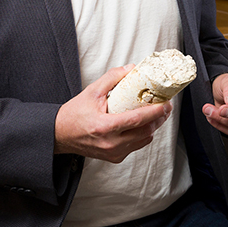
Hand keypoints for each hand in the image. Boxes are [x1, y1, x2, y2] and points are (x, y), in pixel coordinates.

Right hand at [54, 64, 171, 162]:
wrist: (61, 135)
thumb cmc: (75, 114)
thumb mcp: (92, 91)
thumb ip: (112, 78)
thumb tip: (131, 69)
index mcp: (104, 127)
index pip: (137, 120)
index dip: (155, 112)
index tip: (166, 104)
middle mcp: (111, 143)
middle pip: (145, 132)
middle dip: (159, 118)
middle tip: (166, 106)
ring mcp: (114, 153)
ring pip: (144, 140)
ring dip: (153, 127)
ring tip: (157, 114)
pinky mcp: (115, 157)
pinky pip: (136, 146)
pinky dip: (143, 135)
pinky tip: (142, 124)